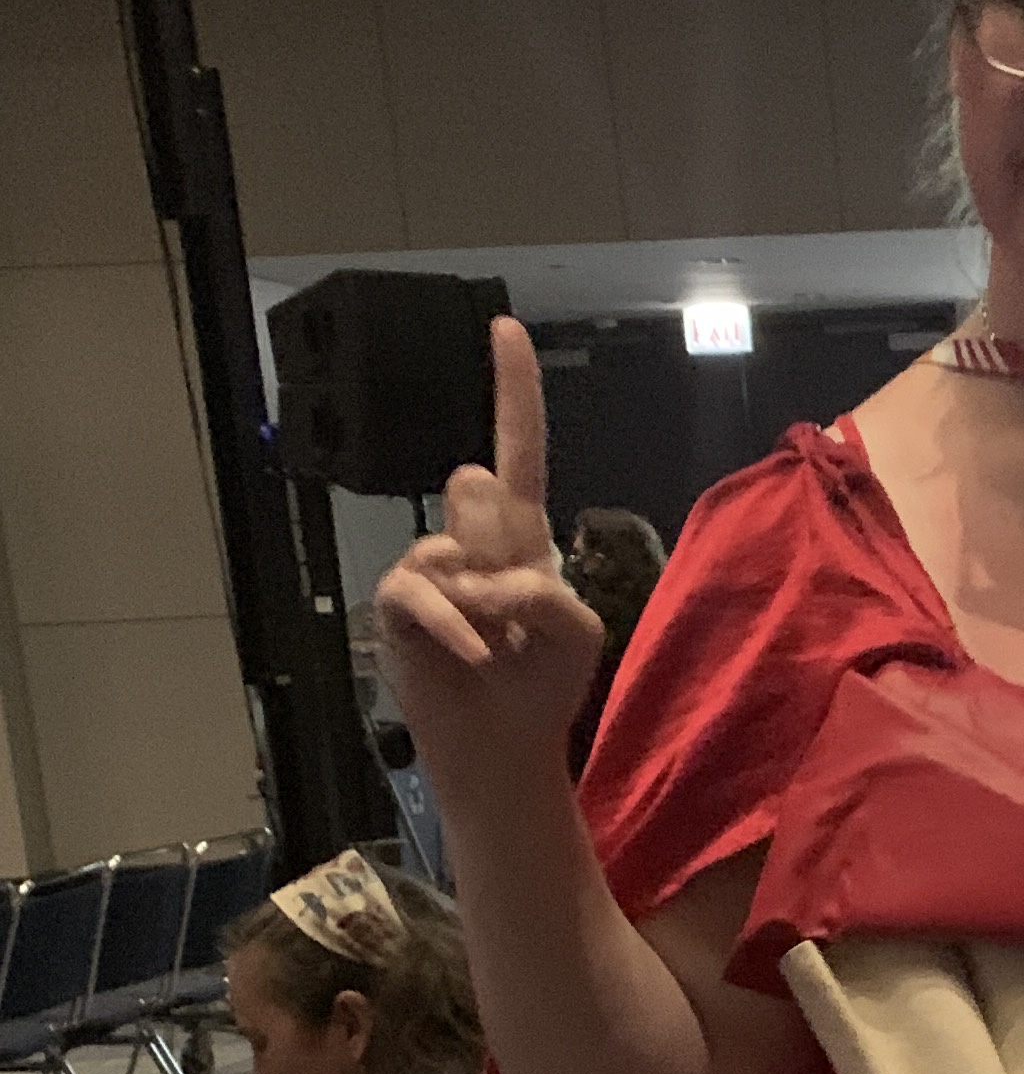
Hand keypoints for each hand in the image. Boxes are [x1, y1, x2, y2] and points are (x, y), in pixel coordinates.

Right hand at [373, 320, 605, 798]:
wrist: (504, 744)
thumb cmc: (541, 683)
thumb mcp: (575, 630)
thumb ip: (544, 586)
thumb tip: (476, 569)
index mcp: (522, 535)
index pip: (520, 450)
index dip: (513, 391)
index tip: (505, 328)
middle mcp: (471, 539)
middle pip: (485, 494)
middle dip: (506, 550)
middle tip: (514, 620)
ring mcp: (429, 568)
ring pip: (457, 551)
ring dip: (486, 606)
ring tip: (493, 649)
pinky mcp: (398, 603)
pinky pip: (423, 591)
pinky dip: (456, 626)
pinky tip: (475, 656)